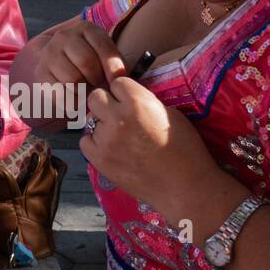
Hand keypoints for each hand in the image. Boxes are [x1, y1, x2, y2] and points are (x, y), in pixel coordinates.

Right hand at [26, 17, 125, 90]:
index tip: (118, 83)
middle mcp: (64, 35)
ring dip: (85, 92)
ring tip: (90, 93)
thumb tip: (119, 81)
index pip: (103, 47)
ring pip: (73, 80)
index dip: (114, 69)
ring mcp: (49, 52)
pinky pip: (60, 93)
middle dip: (98, 81)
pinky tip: (77, 99)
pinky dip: (72, 101)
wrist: (63, 64)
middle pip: (86, 63)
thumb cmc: (94, 64)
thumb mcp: (107, 57)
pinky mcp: (40, 71)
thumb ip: (116, 65)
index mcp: (86, 28)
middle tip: (101, 88)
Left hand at [80, 77, 217, 213]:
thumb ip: (144, 101)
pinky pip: (85, 141)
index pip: (117, 82)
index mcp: (137, 102)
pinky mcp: (99, 159)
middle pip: (96, 97)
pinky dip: (95, 143)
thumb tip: (127, 97)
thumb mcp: (169, 114)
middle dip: (107, 103)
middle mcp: (117, 117)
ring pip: (91, 120)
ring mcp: (106, 139)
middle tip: (119, 116)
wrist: (184, 186)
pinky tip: (111, 149)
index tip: (129, 101)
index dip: (124, 92)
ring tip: (121, 138)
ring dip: (103, 125)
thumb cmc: (184, 149)